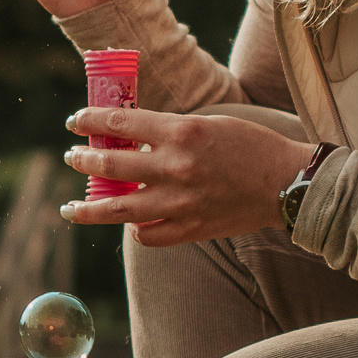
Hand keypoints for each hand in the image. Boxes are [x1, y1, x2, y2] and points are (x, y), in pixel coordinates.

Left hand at [59, 108, 319, 246]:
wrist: (287, 184)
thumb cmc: (251, 146)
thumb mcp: (209, 124)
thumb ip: (170, 132)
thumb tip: (130, 138)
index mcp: (181, 132)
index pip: (120, 123)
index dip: (90, 122)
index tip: (75, 122)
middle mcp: (176, 167)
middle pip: (111, 167)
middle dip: (83, 161)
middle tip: (72, 158)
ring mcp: (181, 203)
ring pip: (118, 211)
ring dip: (88, 209)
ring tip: (70, 208)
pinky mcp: (191, 229)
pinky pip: (148, 235)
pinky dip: (135, 229)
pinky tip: (129, 223)